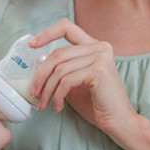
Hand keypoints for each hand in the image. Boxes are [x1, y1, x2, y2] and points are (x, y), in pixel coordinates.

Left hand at [30, 19, 137, 137]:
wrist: (118, 122)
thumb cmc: (97, 104)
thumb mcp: (74, 82)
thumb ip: (62, 69)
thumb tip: (36, 66)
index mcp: (94, 46)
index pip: (67, 27)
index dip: (46, 34)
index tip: (31, 45)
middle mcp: (100, 47)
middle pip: (58, 54)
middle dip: (41, 75)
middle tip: (34, 92)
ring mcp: (101, 58)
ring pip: (60, 69)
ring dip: (47, 90)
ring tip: (44, 104)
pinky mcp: (99, 72)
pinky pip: (67, 81)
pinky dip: (58, 96)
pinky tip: (59, 106)